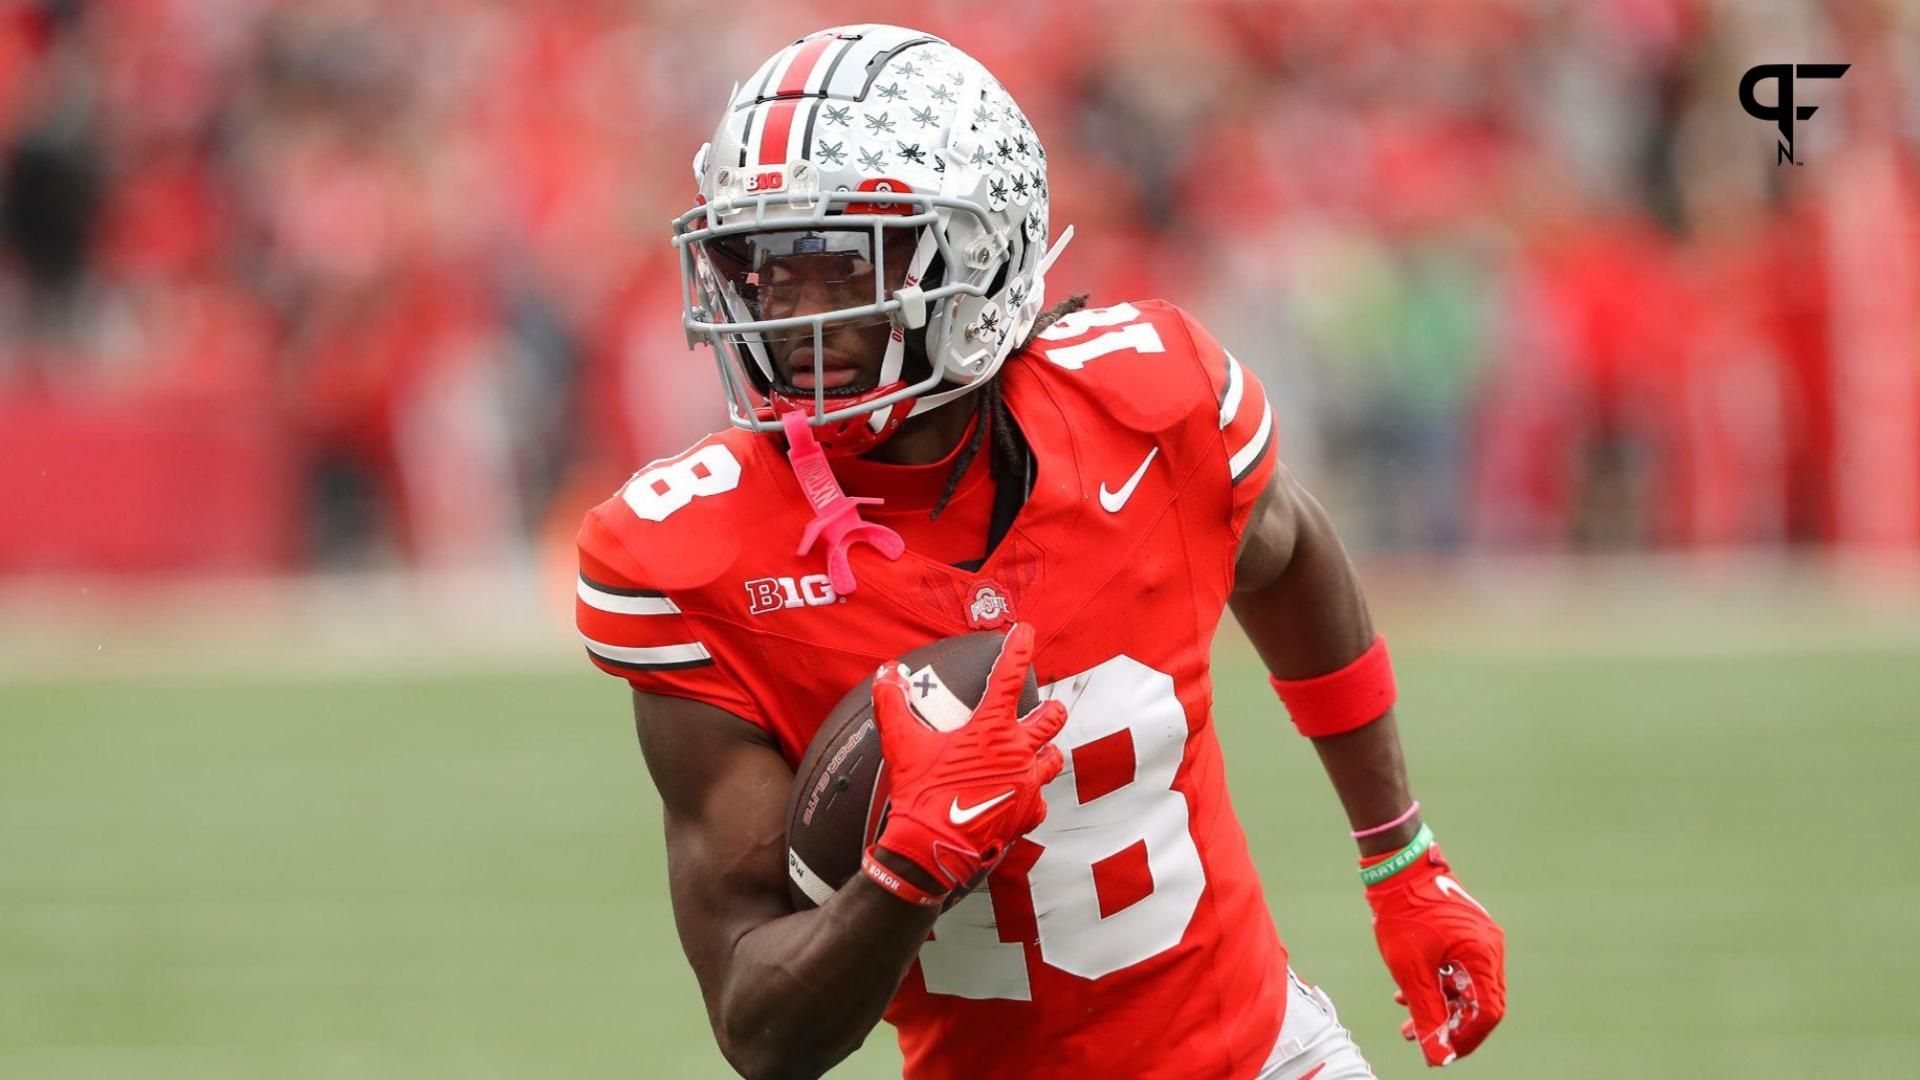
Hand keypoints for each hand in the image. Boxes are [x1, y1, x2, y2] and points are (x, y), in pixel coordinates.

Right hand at [868, 624, 1067, 897]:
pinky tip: (1024, 795)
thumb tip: (886, 673)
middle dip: (1051, 710)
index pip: (1009, 676)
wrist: (932, 851)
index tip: (1027, 630)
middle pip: (1050, 720)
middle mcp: (1018, 753)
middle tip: (1050, 706)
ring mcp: (1027, 786)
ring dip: (1047, 751)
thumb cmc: (919, 795)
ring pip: (1053, 760)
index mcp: (990, 730)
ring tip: (1043, 750)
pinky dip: (1034, 794)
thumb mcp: (901, 745)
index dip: (1019, 648)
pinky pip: (1040, 800)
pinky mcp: (1027, 815)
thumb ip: (892, 704)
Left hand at [1365, 841, 1505, 1066]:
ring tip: (1407, 1021)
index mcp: (1483, 955)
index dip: (1466, 1038)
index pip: (1488, 1012)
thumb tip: (1436, 1054)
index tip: (1441, 1052)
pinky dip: (1438, 986)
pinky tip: (1407, 993)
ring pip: (1468, 988)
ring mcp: (1481, 939)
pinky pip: (1460, 970)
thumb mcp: (1410, 969)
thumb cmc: (1403, 913)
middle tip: (1422, 1041)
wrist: (1397, 868)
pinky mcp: (1467, 934)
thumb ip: (1426, 1012)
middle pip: (1481, 1003)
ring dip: (1440, 1007)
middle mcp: (1490, 947)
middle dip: (1451, 1026)